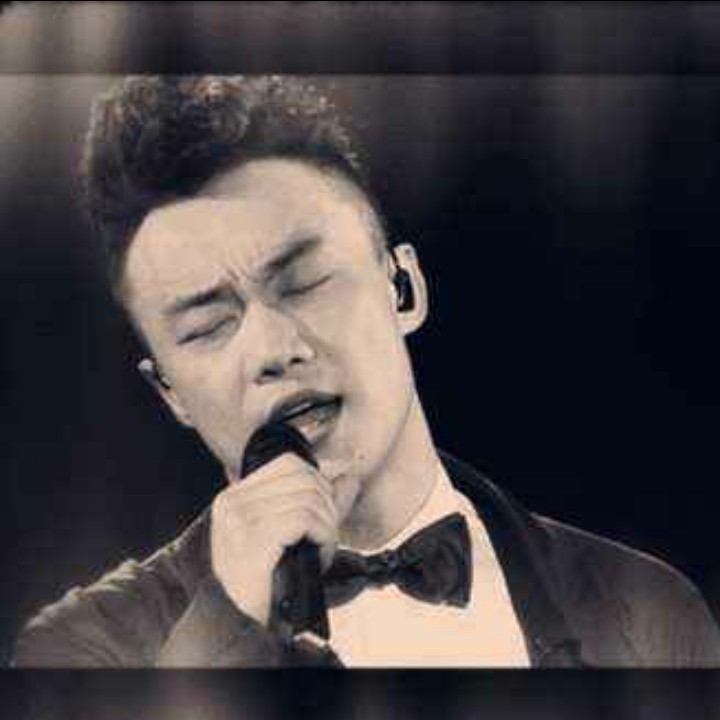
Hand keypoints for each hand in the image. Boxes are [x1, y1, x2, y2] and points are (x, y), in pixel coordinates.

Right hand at [210, 453, 338, 626]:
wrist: (236, 623)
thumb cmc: (263, 583)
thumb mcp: (286, 536)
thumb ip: (316, 503)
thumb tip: (351, 477)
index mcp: (234, 497)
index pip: (289, 464)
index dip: (317, 483)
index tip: (322, 514)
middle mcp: (234, 501)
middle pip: (304, 479)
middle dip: (327, 506)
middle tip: (324, 537)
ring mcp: (241, 517)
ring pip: (310, 499)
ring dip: (327, 527)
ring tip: (319, 552)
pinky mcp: (256, 535)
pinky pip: (307, 519)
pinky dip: (324, 538)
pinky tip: (318, 558)